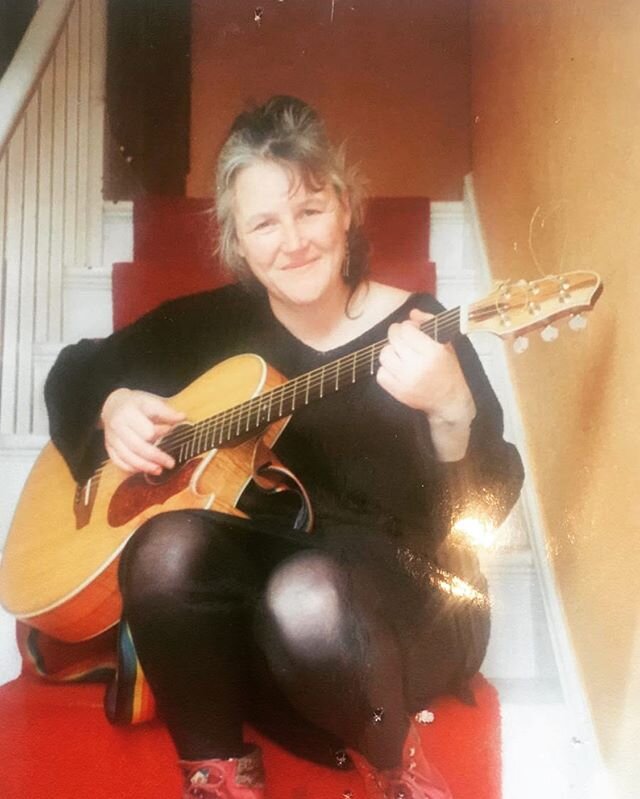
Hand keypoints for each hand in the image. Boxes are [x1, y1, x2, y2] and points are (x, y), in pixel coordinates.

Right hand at [100, 388, 185, 474]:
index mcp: (128, 413)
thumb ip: (166, 411)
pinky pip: (119, 462)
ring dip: (144, 466)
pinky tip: (144, 470)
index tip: (170, 432)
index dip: (160, 434)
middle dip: (156, 457)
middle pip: (137, 447)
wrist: (112, 405)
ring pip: (127, 457)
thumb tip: (182, 418)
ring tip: (159, 470)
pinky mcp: (109, 448)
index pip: (146, 430)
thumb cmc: (135, 404)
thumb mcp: (151, 401)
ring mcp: (111, 439)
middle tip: (171, 463)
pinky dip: (132, 468)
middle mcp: (117, 427)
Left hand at [376, 309, 475, 459]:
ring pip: (384, 355)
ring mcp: (406, 381)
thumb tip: (412, 313)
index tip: (413, 330)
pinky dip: (386, 369)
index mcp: (433, 353)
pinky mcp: (398, 393)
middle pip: (393, 340)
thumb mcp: (446, 344)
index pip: (406, 329)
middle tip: (403, 339)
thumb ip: (430, 323)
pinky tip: (396, 369)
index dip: (407, 326)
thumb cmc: (449, 370)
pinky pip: (380, 374)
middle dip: (396, 335)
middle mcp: (418, 366)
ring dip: (390, 351)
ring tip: (400, 354)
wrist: (449, 401)